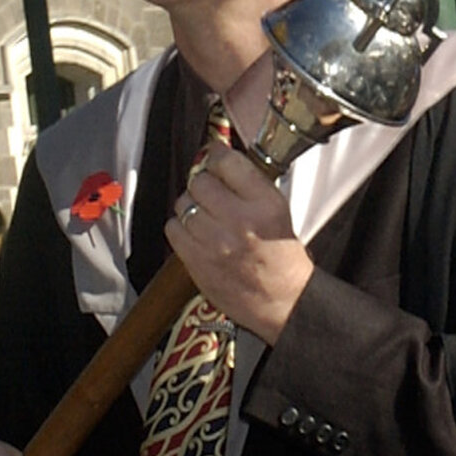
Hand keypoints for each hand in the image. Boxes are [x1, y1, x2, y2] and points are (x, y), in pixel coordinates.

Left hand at [165, 139, 314, 337]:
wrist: (281, 300)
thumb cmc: (281, 257)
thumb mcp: (279, 210)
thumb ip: (250, 183)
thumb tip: (218, 159)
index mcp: (265, 203)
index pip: (227, 162)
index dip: (215, 155)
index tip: (213, 156)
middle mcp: (240, 219)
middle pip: (200, 181)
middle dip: (203, 182)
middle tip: (210, 190)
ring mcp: (215, 241)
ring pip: (183, 203)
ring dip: (191, 204)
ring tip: (205, 214)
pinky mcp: (197, 260)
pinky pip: (173, 228)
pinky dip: (180, 226)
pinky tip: (196, 232)